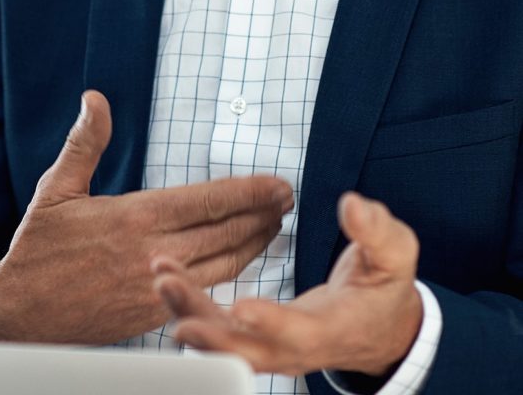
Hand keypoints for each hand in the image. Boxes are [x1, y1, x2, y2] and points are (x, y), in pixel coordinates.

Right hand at [0, 90, 292, 343]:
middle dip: (261, 215)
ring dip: (254, 243)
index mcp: (132, 218)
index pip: (205, 201)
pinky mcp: (155, 314)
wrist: (22, 313)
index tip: (275, 184)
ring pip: (222, 264)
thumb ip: (85, 143)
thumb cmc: (38, 248)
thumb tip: (95, 99)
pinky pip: (205, 290)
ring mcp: (157, 288)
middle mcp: (152, 254)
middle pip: (224, 233)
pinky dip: (230, 272)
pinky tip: (240, 260)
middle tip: (287, 200)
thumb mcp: (56, 188)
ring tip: (275, 225)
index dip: (246, 193)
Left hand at [153, 192, 422, 377]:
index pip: (301, 332)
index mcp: (334, 327)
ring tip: (160, 279)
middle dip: (210, 329)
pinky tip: (165, 282)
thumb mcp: (394, 255)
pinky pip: (217, 331)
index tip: (242, 309)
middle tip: (175, 301)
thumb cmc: (385, 285)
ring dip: (189, 313)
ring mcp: (273, 347)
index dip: (272, 324)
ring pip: (225, 343)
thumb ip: (377, 232)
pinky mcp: (254, 337)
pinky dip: (190, 309)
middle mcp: (297, 347)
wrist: (379, 325)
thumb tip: (353, 206)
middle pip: (249, 349)